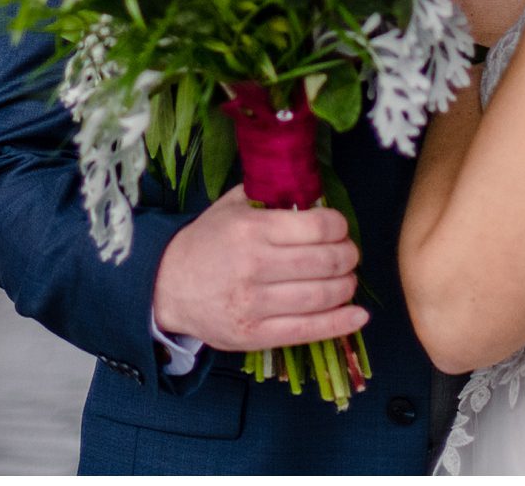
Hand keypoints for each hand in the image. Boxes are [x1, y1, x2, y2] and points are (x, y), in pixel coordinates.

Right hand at [152, 184, 367, 351]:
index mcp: (251, 230)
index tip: (340, 228)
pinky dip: (340, 324)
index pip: (317, 227)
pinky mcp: (255, 334)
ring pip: (322, 296)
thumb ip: (268, 196)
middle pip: (325, 262)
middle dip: (348, 257)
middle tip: (349, 255)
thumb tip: (312, 190)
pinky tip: (358, 316)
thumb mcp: (230, 207)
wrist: (166, 287)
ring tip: (347, 280)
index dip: (339, 227)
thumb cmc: (205, 242)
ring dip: (346, 287)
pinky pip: (309, 330)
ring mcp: (255, 304)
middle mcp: (254, 266)